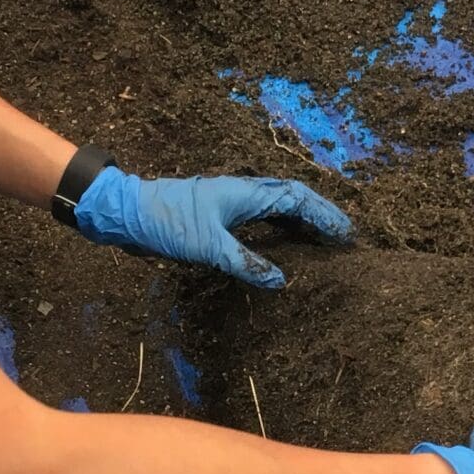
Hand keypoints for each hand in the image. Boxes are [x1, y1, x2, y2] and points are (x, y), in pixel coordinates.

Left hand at [73, 168, 350, 288]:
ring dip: (300, 224)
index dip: (324, 215)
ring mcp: (230, 205)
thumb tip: (282, 281)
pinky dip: (277, 232)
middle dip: (319, 216)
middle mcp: (243, 194)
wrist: (127, 213)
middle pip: (292, 200)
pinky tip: (282, 251)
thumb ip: (246, 263)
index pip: (297, 199)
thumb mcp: (208, 246)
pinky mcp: (218, 218)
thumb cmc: (167, 222)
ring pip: (275, 210)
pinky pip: (258, 222)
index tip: (346, 234)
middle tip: (343, 239)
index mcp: (246, 193)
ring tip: (322, 244)